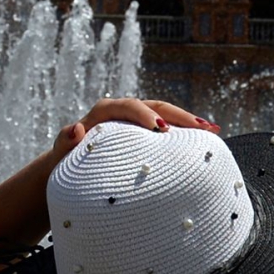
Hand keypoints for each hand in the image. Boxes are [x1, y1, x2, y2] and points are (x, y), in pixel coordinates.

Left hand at [57, 98, 214, 155]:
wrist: (69, 167)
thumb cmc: (65, 162)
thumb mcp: (61, 154)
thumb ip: (64, 141)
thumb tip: (76, 127)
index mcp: (104, 111)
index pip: (130, 106)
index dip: (146, 115)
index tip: (161, 129)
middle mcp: (123, 111)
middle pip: (156, 107)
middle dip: (179, 115)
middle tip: (202, 127)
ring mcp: (137, 122)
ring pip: (167, 116)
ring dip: (189, 122)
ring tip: (212, 131)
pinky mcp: (145, 134)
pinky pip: (168, 130)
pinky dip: (185, 135)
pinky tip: (206, 143)